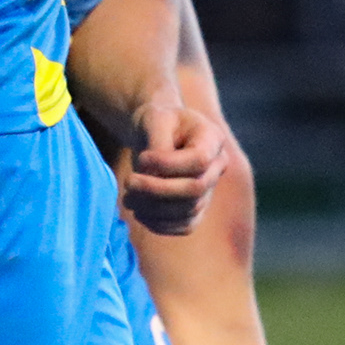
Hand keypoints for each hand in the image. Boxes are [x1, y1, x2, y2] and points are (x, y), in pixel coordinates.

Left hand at [121, 90, 225, 235]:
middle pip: (195, 189)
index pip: (199, 160)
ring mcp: (210, 190)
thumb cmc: (157, 122)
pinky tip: (139, 211)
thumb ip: (157, 143)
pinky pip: (185, 226)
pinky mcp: (197, 209)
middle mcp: (217, 166)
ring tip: (128, 197)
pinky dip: (159, 224)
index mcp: (212, 138)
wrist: (159, 134)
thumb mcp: (154, 118)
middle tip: (128, 182)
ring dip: (153, 208)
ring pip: (188, 210)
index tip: (142, 157)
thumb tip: (154, 174)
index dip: (168, 164)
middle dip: (156, 190)